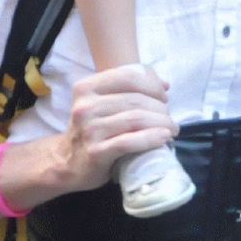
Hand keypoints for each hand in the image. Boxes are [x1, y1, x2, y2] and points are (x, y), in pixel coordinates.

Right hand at [54, 63, 176, 193]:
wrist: (68, 162)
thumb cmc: (92, 129)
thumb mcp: (102, 103)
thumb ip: (128, 90)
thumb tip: (163, 84)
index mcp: (86, 87)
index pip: (127, 77)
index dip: (152, 85)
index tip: (164, 97)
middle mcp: (85, 106)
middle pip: (135, 100)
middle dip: (161, 108)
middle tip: (170, 118)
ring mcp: (89, 129)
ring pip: (135, 120)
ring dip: (162, 123)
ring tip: (172, 129)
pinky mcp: (96, 152)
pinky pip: (129, 142)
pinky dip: (151, 138)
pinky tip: (164, 138)